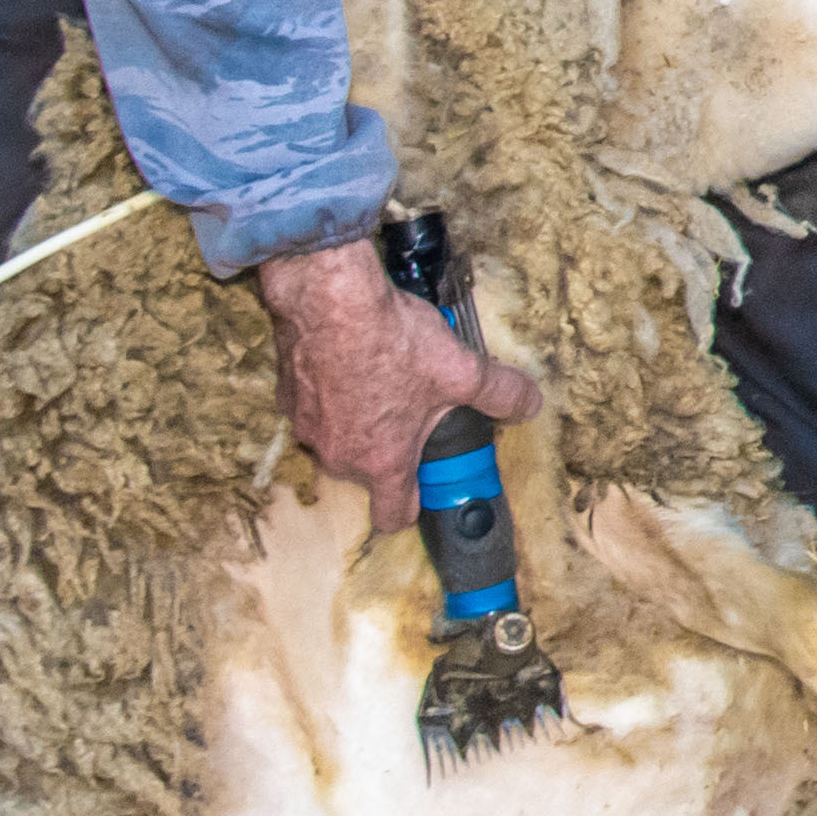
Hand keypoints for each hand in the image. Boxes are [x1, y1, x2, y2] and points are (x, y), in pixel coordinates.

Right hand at [259, 233, 543, 527]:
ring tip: (386, 382)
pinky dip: (332, 396)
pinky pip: (315, 409)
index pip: (393, 515)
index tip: (425, 488)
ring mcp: (307, 427)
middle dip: (391, 449)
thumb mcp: (462, 370)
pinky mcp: (287, 398)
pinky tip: (352, 363)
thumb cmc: (393, 341)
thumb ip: (500, 394)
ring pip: (339, 440)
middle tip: (415, 413)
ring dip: (359, 422)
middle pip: (368, 472)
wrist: (330, 300)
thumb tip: (529, 404)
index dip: (412, 507)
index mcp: (382, 461)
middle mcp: (339, 455)